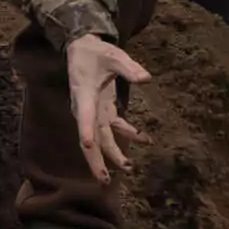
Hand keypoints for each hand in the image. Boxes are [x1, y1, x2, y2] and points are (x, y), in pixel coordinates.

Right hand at [66, 35, 150, 183]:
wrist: (82, 49)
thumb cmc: (96, 52)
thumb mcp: (113, 54)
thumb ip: (129, 67)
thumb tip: (146, 79)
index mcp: (84, 94)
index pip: (83, 115)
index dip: (85, 130)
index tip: (86, 144)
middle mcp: (86, 108)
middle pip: (89, 139)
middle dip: (96, 160)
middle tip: (104, 180)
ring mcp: (94, 111)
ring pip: (101, 139)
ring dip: (113, 155)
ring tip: (129, 169)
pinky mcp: (103, 110)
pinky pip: (114, 128)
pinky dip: (129, 134)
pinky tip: (146, 140)